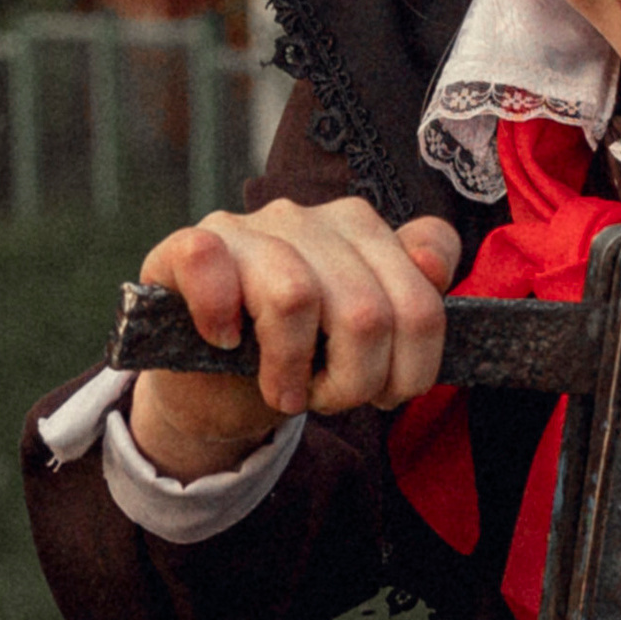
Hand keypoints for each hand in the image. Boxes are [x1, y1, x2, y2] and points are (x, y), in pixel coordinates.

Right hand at [126, 196, 461, 484]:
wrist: (211, 390)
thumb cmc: (292, 360)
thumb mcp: (361, 345)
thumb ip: (412, 303)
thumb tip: (432, 264)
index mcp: (362, 230)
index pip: (424, 278)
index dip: (417, 358)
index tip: (389, 388)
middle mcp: (309, 218)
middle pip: (369, 311)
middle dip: (357, 380)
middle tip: (330, 401)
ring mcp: (247, 228)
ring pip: (296, 296)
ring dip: (292, 368)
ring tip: (284, 393)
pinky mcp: (188, 245)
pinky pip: (209, 264)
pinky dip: (219, 318)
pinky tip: (226, 344)